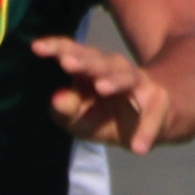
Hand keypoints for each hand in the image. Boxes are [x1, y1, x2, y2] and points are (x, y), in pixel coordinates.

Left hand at [33, 36, 172, 154]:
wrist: (154, 121)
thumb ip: (67, 110)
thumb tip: (56, 99)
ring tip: (101, 87)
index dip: (56, 47)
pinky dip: (146, 131)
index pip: (72, 52)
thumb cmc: (108, 116)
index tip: (36, 47)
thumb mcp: (82, 118)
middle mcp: (113, 69)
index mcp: (89, 69)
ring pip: (126, 76)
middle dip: (83, 61)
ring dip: (114, 80)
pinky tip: (139, 148)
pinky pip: (152, 117)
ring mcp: (137, 82)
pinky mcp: (158, 103)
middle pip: (97, 61)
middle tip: (66, 63)